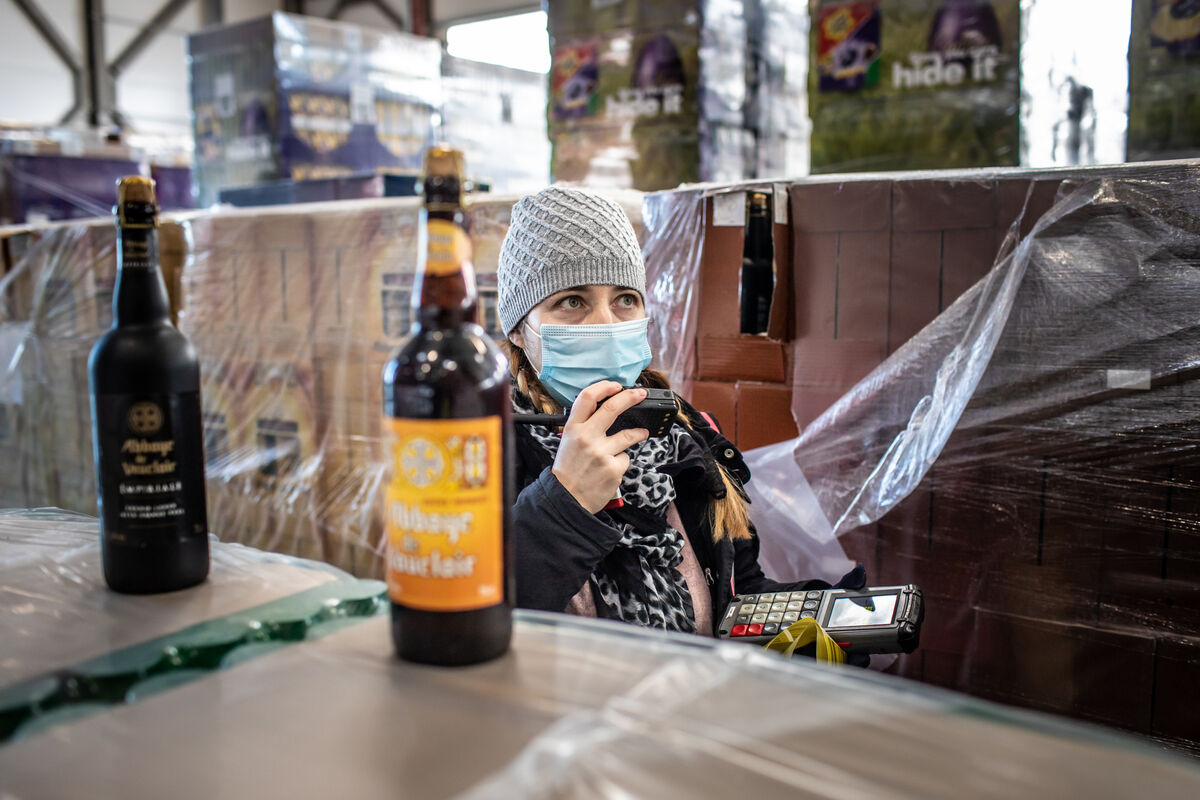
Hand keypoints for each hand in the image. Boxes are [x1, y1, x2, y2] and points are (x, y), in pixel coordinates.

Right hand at [552, 381, 648, 513]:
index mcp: (573, 429)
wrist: (566, 499)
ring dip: (638, 433)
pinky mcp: (613, 468)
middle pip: (612, 408)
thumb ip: (584, 426)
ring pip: (629, 435)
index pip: (587, 397)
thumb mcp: (568, 442)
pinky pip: (626, 458)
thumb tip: (607, 411)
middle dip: (631, 397)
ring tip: (641, 433)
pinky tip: (611, 469)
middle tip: (640, 394)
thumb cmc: (568, 471)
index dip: (604, 387)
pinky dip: (621, 462)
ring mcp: (601, 453)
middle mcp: (586, 437)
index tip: (616, 385)